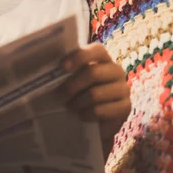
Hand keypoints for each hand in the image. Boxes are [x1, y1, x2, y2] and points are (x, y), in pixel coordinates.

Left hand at [58, 43, 130, 157]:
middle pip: (92, 73)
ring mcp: (124, 89)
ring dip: (77, 103)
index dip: (79, 57)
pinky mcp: (126, 108)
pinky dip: (86, 115)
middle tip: (59, 95)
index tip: (62, 68)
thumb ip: (66, 72)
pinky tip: (82, 116)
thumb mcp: (72, 81)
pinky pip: (100, 111)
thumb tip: (46, 69)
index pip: (97, 50)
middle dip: (72, 85)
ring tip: (70, 107)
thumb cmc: (79, 96)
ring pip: (95, 94)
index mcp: (103, 59)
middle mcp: (116, 71)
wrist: (95, 123)